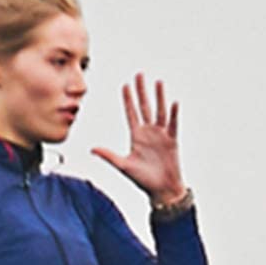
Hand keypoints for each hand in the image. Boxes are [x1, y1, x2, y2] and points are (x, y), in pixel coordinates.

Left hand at [90, 72, 185, 204]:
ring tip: (158, 82)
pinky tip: (173, 102)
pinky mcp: (172, 140)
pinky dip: (173, 114)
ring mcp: (161, 135)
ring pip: (159, 111)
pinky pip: (173, 124)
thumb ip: (108, 156)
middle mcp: (149, 132)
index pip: (131, 113)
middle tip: (139, 74)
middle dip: (141, 91)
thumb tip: (92, 149)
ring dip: (159, 97)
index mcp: (136, 136)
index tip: (125, 85)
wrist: (162, 190)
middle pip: (145, 106)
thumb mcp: (123, 166)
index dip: (128, 100)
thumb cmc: (143, 180)